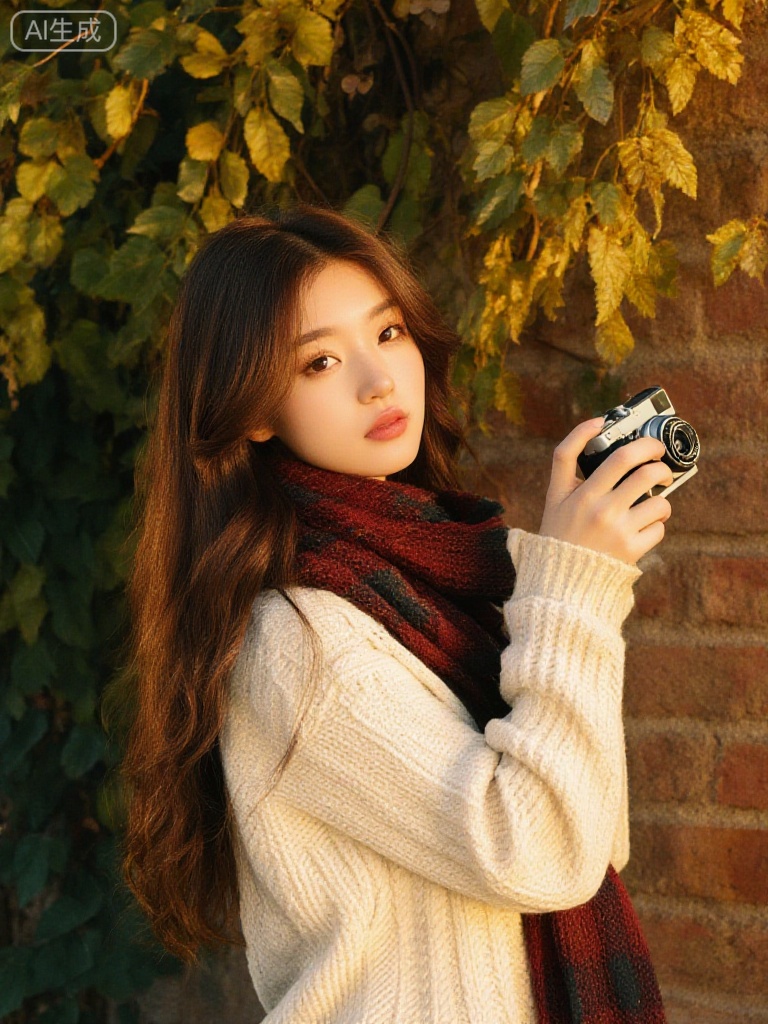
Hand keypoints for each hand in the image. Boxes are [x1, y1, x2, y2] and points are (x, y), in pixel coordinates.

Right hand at [538, 417, 673, 564]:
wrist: (561, 580)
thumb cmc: (560, 530)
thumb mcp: (554, 494)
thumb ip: (566, 457)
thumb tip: (596, 422)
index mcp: (583, 494)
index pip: (620, 457)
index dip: (642, 444)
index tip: (648, 441)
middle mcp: (602, 511)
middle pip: (647, 474)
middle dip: (661, 466)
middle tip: (661, 467)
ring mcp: (619, 532)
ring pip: (660, 502)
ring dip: (662, 499)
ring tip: (652, 503)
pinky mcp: (632, 551)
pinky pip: (659, 528)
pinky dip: (656, 524)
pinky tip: (643, 527)